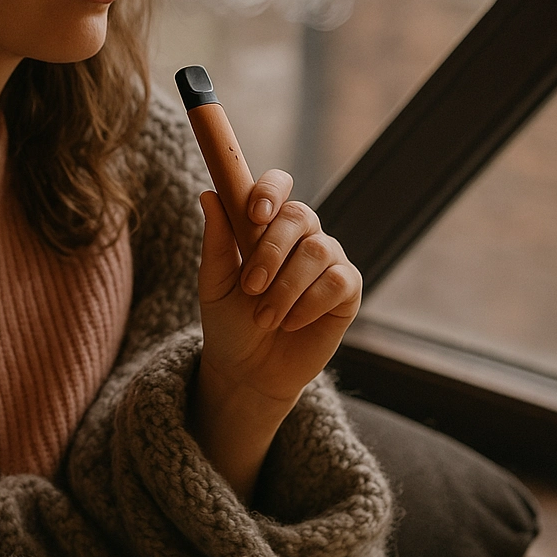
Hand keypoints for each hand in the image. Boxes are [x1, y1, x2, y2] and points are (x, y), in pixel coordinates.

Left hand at [195, 172, 361, 499]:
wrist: (249, 371)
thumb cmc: (229, 321)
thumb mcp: (215, 283)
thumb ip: (216, 240)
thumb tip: (209, 194)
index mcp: (267, 225)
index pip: (278, 185)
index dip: (271, 190)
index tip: (255, 214)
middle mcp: (302, 236)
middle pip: (300, 215)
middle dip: (272, 251)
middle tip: (251, 287)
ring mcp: (328, 261)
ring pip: (318, 250)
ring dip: (286, 287)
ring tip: (265, 318)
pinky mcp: (347, 291)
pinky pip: (337, 282)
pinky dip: (309, 304)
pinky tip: (292, 322)